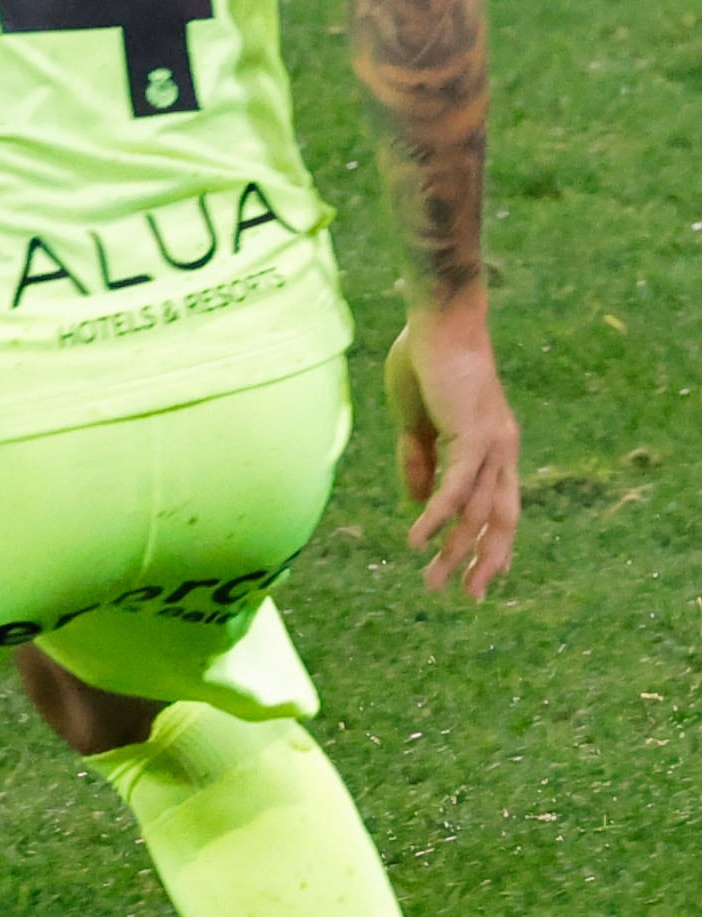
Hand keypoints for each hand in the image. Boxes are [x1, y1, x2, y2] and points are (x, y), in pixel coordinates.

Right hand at [387, 302, 520, 600]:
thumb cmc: (424, 358)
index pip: (500, 506)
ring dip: (454, 551)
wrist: (437, 320)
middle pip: (498, 520)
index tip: (478, 575)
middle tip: (463, 596)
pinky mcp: (473, 436)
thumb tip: (418, 502)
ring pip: (478, 513)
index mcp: (493, 445)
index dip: (491, 542)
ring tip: (433, 581)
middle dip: (481, 562)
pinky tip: (418, 540)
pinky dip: (438, 517)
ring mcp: (493, 445)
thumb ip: (419, 459)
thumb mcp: (415, 418)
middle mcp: (502, 450)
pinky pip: (457, 488)